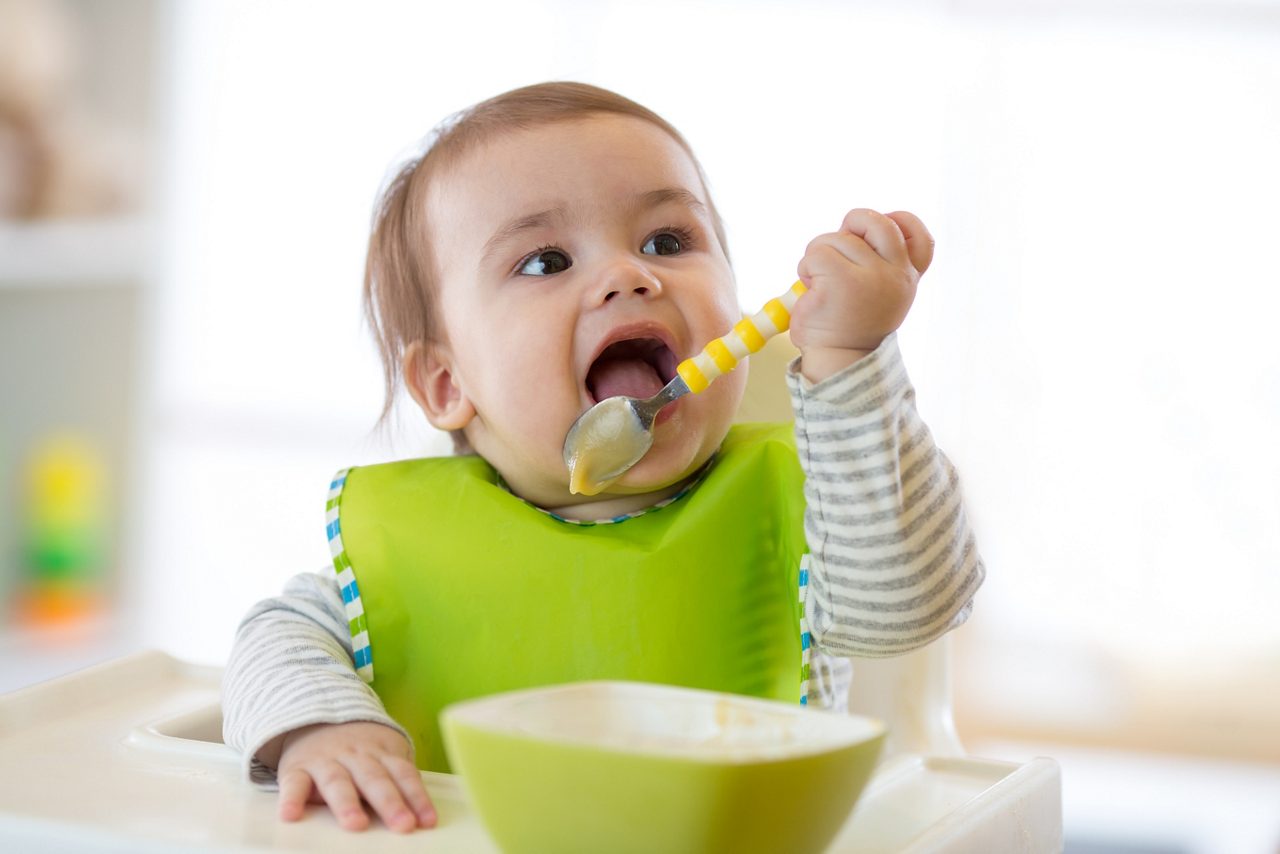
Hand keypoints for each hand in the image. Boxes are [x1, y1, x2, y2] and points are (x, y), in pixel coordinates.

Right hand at [274, 721, 436, 831]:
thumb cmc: (359, 746)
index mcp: (382, 753)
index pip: (403, 775)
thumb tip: (421, 814)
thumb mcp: (385, 752)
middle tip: (402, 824)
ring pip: (338, 782)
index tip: (427, 821)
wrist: (316, 715)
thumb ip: (399, 778)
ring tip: (356, 824)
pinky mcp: (297, 769)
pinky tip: (291, 815)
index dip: (417, 797)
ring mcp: (326, 761)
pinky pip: (293, 784)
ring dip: (347, 803)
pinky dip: (291, 799)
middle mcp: (356, 756)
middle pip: (375, 780)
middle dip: (390, 803)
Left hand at [790, 209, 934, 382]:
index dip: (899, 221)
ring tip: (820, 283)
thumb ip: (877, 262)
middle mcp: (895, 275)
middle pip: (875, 221)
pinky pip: (815, 255)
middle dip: (851, 223)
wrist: (838, 360)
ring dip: (818, 255)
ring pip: (835, 238)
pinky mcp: (841, 282)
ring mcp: (871, 278)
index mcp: (907, 277)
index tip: (873, 234)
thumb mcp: (877, 292)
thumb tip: (850, 230)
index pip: (920, 237)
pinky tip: (811, 289)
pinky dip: (805, 268)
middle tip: (836, 247)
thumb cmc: (850, 323)